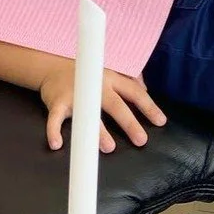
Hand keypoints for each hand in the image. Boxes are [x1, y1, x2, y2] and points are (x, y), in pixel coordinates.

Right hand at [40, 65, 166, 152]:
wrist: (53, 66)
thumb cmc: (87, 72)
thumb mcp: (109, 69)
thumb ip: (128, 77)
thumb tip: (146, 88)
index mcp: (111, 78)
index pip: (133, 92)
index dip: (148, 106)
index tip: (161, 122)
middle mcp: (95, 86)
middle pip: (115, 105)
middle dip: (129, 122)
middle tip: (141, 140)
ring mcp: (76, 95)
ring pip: (88, 114)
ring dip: (97, 131)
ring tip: (109, 147)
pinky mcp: (58, 103)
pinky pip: (55, 119)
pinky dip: (53, 131)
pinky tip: (57, 145)